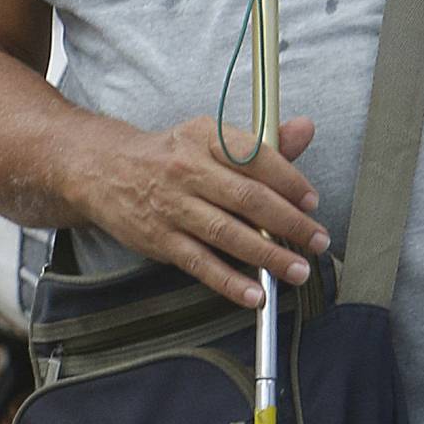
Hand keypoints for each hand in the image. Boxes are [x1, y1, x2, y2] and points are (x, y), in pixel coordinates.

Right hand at [90, 115, 329, 307]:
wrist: (105, 169)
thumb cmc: (171, 154)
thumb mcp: (211, 136)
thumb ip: (262, 140)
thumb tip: (306, 129)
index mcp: (206, 137)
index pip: (256, 156)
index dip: (289, 180)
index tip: (312, 201)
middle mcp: (189, 169)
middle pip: (248, 198)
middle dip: (290, 223)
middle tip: (319, 240)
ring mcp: (173, 206)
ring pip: (228, 234)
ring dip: (268, 255)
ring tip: (298, 270)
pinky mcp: (160, 240)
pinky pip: (201, 264)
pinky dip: (230, 282)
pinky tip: (256, 294)